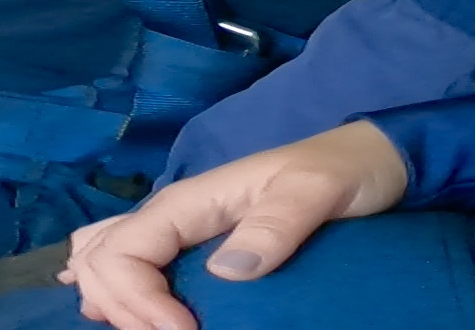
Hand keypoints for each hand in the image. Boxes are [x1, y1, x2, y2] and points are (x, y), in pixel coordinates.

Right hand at [61, 121, 407, 329]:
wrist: (374, 161)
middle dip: (120, 309)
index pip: (121, 254)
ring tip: (148, 328)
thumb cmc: (348, 170)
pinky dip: (118, 289)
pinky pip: (132, 262)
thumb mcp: (320, 190)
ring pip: (104, 260)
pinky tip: (126, 313)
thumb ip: (277, 223)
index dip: (138, 303)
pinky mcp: (196, 244)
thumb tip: (226, 271)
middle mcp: (175, 213)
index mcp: (191, 200)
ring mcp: (182, 228)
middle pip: (100, 263)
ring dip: (112, 301)